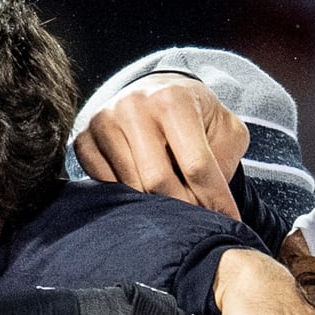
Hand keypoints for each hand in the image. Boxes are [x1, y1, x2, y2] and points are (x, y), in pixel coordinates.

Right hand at [74, 72, 248, 218]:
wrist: (156, 92)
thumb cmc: (197, 116)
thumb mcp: (226, 128)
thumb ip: (226, 159)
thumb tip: (214, 204)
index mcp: (173, 100)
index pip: (196, 165)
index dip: (215, 200)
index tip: (230, 222)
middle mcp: (133, 107)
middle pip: (159, 181)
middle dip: (186, 208)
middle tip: (201, 222)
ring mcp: (103, 123)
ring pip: (132, 187)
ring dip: (158, 207)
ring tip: (178, 210)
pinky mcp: (84, 140)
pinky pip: (104, 184)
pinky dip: (128, 198)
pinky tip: (147, 195)